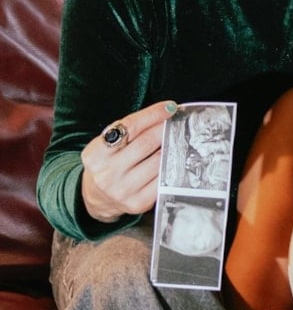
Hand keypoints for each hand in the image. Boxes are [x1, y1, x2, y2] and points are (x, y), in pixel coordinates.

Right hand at [80, 100, 177, 221]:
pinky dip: (172, 165)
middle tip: (178, 121)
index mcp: (95, 154)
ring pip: (157, 161)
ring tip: (179, 137)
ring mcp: (123, 190)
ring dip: (172, 146)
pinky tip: (176, 157)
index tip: (170, 107)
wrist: (98, 198)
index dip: (152, 114)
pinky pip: (162, 180)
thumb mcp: (107, 145)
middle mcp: (107, 173)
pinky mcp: (138, 202)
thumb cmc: (107, 163)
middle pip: (145, 143)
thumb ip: (129, 130)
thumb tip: (164, 113)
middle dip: (165, 129)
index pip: (129, 127)